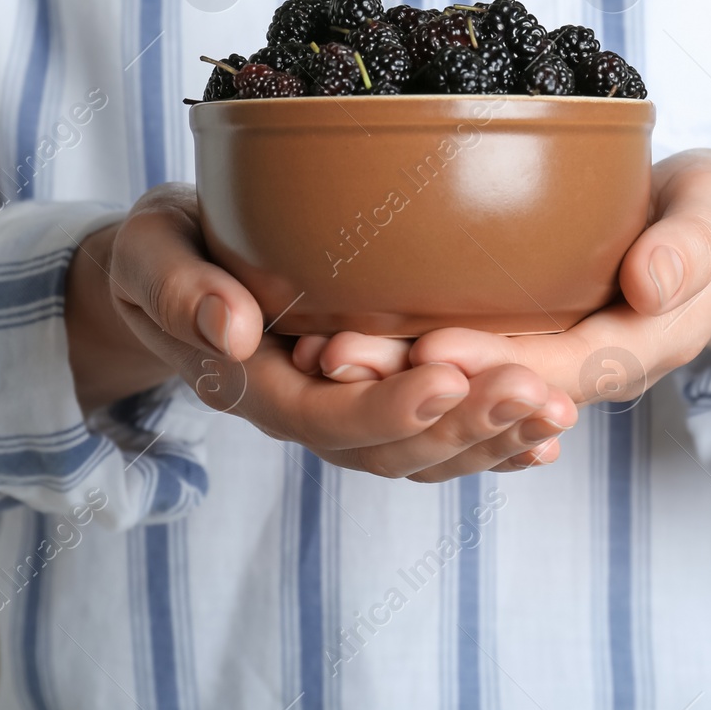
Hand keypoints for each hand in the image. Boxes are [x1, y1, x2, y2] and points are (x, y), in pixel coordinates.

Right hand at [65, 183, 577, 479]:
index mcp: (251, 384)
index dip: (387, 407)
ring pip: (423, 455)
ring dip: (493, 440)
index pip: (324, 416)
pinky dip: (491, 447)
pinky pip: (436, 442)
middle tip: (540, 394)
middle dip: (467, 428)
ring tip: (560, 413)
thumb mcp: (150, 254)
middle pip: (389, 449)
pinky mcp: (373, 401)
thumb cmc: (162, 255)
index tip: (448, 378)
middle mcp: (303, 413)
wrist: (169, 275)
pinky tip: (545, 440)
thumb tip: (231, 329)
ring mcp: (341, 415)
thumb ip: (180, 290)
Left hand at [305, 150, 710, 408]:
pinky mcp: (517, 347)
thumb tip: (651, 284)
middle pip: (491, 393)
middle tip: (335, 355)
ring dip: (390, 384)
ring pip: (462, 396)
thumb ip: (693, 245)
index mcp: (634, 347)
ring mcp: (543, 364)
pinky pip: (457, 379)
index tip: (432, 347)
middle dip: (414, 384)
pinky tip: (332, 344)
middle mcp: (579, 371)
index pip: (560, 370)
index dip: (496, 365)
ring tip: (316, 352)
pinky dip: (399, 371)